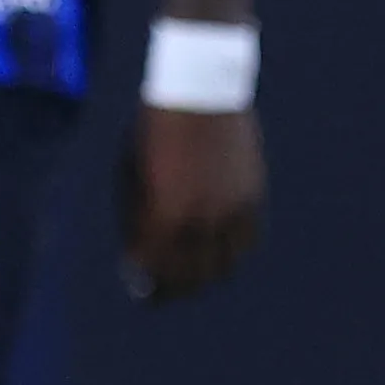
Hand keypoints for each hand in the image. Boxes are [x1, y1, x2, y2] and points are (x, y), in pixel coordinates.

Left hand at [121, 104, 264, 301]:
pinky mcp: (252, 197)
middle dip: (173, 289)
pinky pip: (246, 242)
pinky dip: (231, 255)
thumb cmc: (154, 131)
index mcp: (162, 214)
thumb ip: (135, 218)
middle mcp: (199, 219)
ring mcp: (229, 210)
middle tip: (162, 294)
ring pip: (222, 266)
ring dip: (204, 278)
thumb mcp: (132, 174)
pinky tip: (218, 257)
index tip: (143, 291)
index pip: (155, 268)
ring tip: (190, 280)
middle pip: (189, 275)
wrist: (200, 91)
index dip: (148, 284)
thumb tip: (136, 259)